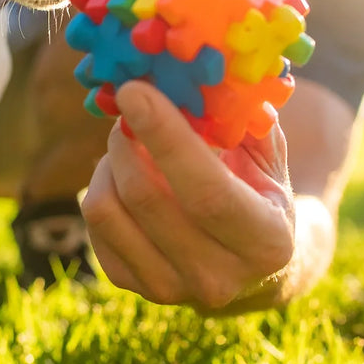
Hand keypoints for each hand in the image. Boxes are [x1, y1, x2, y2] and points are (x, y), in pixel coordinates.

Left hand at [80, 80, 296, 310]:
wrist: (253, 264)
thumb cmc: (261, 190)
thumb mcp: (268, 154)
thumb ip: (242, 118)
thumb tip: (202, 74)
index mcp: (265, 242)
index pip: (205, 190)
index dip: (166, 136)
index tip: (135, 89)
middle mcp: (218, 278)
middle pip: (145, 198)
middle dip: (127, 138)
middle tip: (130, 104)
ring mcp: (171, 290)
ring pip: (108, 210)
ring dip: (110, 159)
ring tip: (131, 139)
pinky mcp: (133, 287)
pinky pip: (95, 224)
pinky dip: (103, 184)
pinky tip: (126, 171)